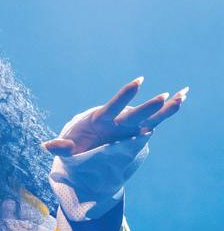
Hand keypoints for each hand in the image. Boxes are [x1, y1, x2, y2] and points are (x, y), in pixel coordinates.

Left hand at [42, 77, 188, 156]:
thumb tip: (46, 146)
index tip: (139, 82)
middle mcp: (118, 120)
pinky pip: (154, 121)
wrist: (84, 145)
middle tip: (164, 96)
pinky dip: (167, 112)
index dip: (125, 95)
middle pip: (135, 114)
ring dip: (166, 106)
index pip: (114, 107)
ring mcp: (129, 125)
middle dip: (148, 106)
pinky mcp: (136, 130)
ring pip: (150, 116)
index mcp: (101, 120)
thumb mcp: (67, 148)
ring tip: (183, 93)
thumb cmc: (75, 145)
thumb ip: (61, 146)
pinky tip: (182, 99)